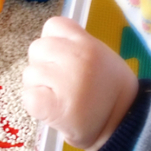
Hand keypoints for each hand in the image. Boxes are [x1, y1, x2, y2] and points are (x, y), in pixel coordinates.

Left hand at [22, 17, 138, 150]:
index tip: (62, 58)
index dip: (54, 41)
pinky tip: (53, 111)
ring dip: (39, 87)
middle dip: (44, 65)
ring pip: (30, 74)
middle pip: (37, 48)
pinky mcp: (48, 105)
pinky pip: (28, 96)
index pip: (53, 25)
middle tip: (61, 83)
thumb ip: (78, 45)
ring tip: (60, 99)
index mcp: (87, 44)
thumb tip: (54, 43)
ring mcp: (62, 81)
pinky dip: (35, 105)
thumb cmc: (111, 91)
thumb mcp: (103, 56)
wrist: (122, 124)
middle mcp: (74, 57)